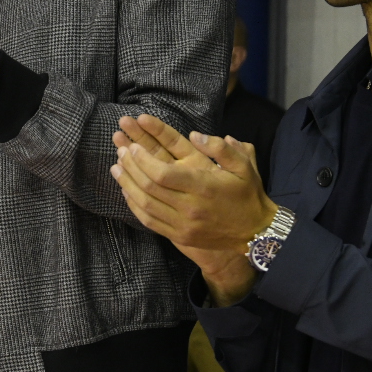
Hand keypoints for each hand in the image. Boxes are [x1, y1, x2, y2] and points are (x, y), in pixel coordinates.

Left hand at [111, 115, 277, 303]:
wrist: (255, 232)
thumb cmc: (247, 194)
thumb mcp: (243, 166)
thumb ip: (220, 148)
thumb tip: (194, 135)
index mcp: (203, 187)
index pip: (163, 174)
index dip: (143, 160)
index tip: (133, 146)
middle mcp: (190, 208)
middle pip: (150, 188)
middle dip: (131, 167)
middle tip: (120, 151)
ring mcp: (183, 225)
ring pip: (145, 205)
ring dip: (127, 185)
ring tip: (116, 167)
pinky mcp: (180, 236)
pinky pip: (150, 222)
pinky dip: (134, 206)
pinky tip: (127, 192)